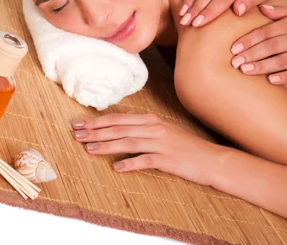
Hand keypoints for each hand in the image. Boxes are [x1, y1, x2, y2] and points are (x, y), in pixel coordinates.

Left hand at [70, 112, 223, 186]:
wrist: (210, 159)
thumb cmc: (184, 147)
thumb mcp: (162, 132)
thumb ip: (141, 130)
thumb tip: (116, 131)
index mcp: (151, 120)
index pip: (118, 118)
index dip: (97, 121)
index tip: (79, 124)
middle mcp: (155, 128)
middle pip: (120, 128)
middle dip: (96, 131)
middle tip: (76, 135)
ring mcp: (162, 143)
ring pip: (129, 142)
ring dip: (107, 146)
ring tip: (89, 149)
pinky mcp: (168, 159)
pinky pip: (146, 160)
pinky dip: (131, 163)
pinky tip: (117, 168)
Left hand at [230, 4, 286, 84]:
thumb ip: (282, 12)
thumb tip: (261, 9)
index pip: (266, 31)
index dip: (249, 40)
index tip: (233, 47)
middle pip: (270, 47)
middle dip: (250, 54)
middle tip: (233, 62)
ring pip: (281, 61)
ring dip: (261, 66)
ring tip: (244, 71)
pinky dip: (284, 76)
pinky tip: (270, 80)